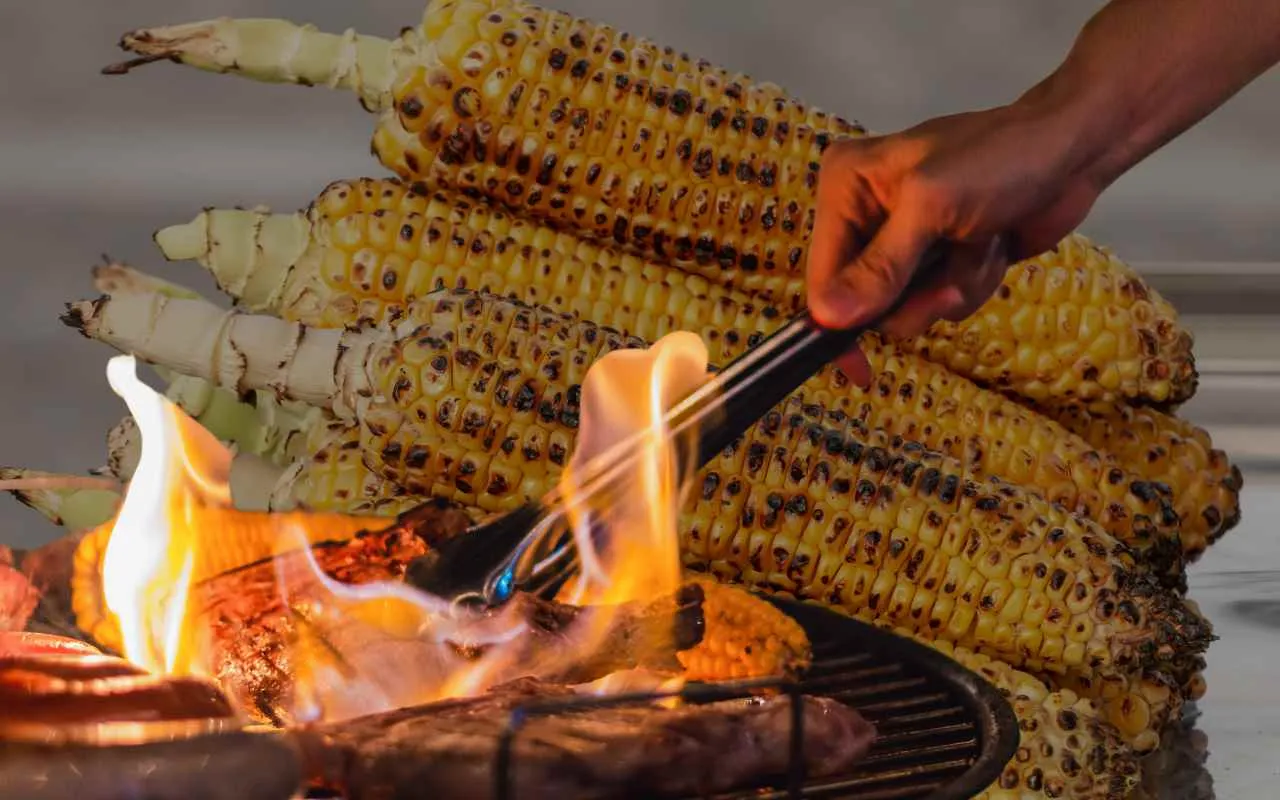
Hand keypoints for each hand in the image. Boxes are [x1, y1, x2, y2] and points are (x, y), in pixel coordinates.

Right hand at [806, 101, 1104, 384]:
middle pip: (864, 299)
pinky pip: (939, 301)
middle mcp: (865, 211)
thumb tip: (828, 317)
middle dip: (916, 296)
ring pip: (907, 306)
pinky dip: (972, 282)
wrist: (1073, 152)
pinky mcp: (939, 256)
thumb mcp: (932, 208)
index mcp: (846, 184)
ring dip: (952, 287)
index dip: (836, 322)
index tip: (856, 369)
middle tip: (950, 278)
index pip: (822, 273)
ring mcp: (903, 238)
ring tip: (980, 245)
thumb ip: (879, 267)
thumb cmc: (1001, 159)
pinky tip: (991, 245)